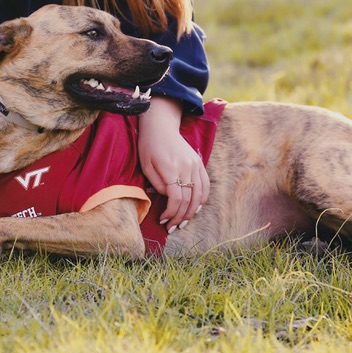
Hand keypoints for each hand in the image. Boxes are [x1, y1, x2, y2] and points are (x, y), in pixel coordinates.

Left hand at [137, 97, 209, 229]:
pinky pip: (205, 184)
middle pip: (189, 199)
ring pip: (199, 194)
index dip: (171, 213)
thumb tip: (169, 199)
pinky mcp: (199, 163)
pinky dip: (202, 199)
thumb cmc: (149, 146)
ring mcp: (195, 164)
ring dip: (192, 211)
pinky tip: (196, 208)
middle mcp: (186, 167)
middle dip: (181, 217)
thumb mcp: (146, 165)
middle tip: (173, 227)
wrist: (161, 126)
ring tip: (184, 221)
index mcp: (170, 168)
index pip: (176, 198)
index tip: (163, 220)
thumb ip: (158, 184)